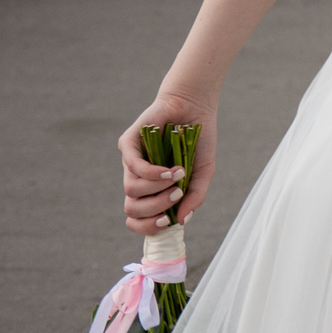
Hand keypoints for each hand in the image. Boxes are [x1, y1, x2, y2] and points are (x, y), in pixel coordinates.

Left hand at [118, 93, 214, 234]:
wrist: (195, 106)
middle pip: (131, 208)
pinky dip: (152, 174)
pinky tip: (170, 170)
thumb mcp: (203, 172)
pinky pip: (133, 167)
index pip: (137, 218)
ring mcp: (130, 161)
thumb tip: (181, 221)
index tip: (167, 220)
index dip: (148, 226)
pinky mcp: (128, 144)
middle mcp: (137, 178)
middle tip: (177, 194)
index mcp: (151, 189)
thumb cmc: (198, 139)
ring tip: (178, 176)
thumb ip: (195, 196)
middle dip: (155, 208)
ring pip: (131, 190)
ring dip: (157, 189)